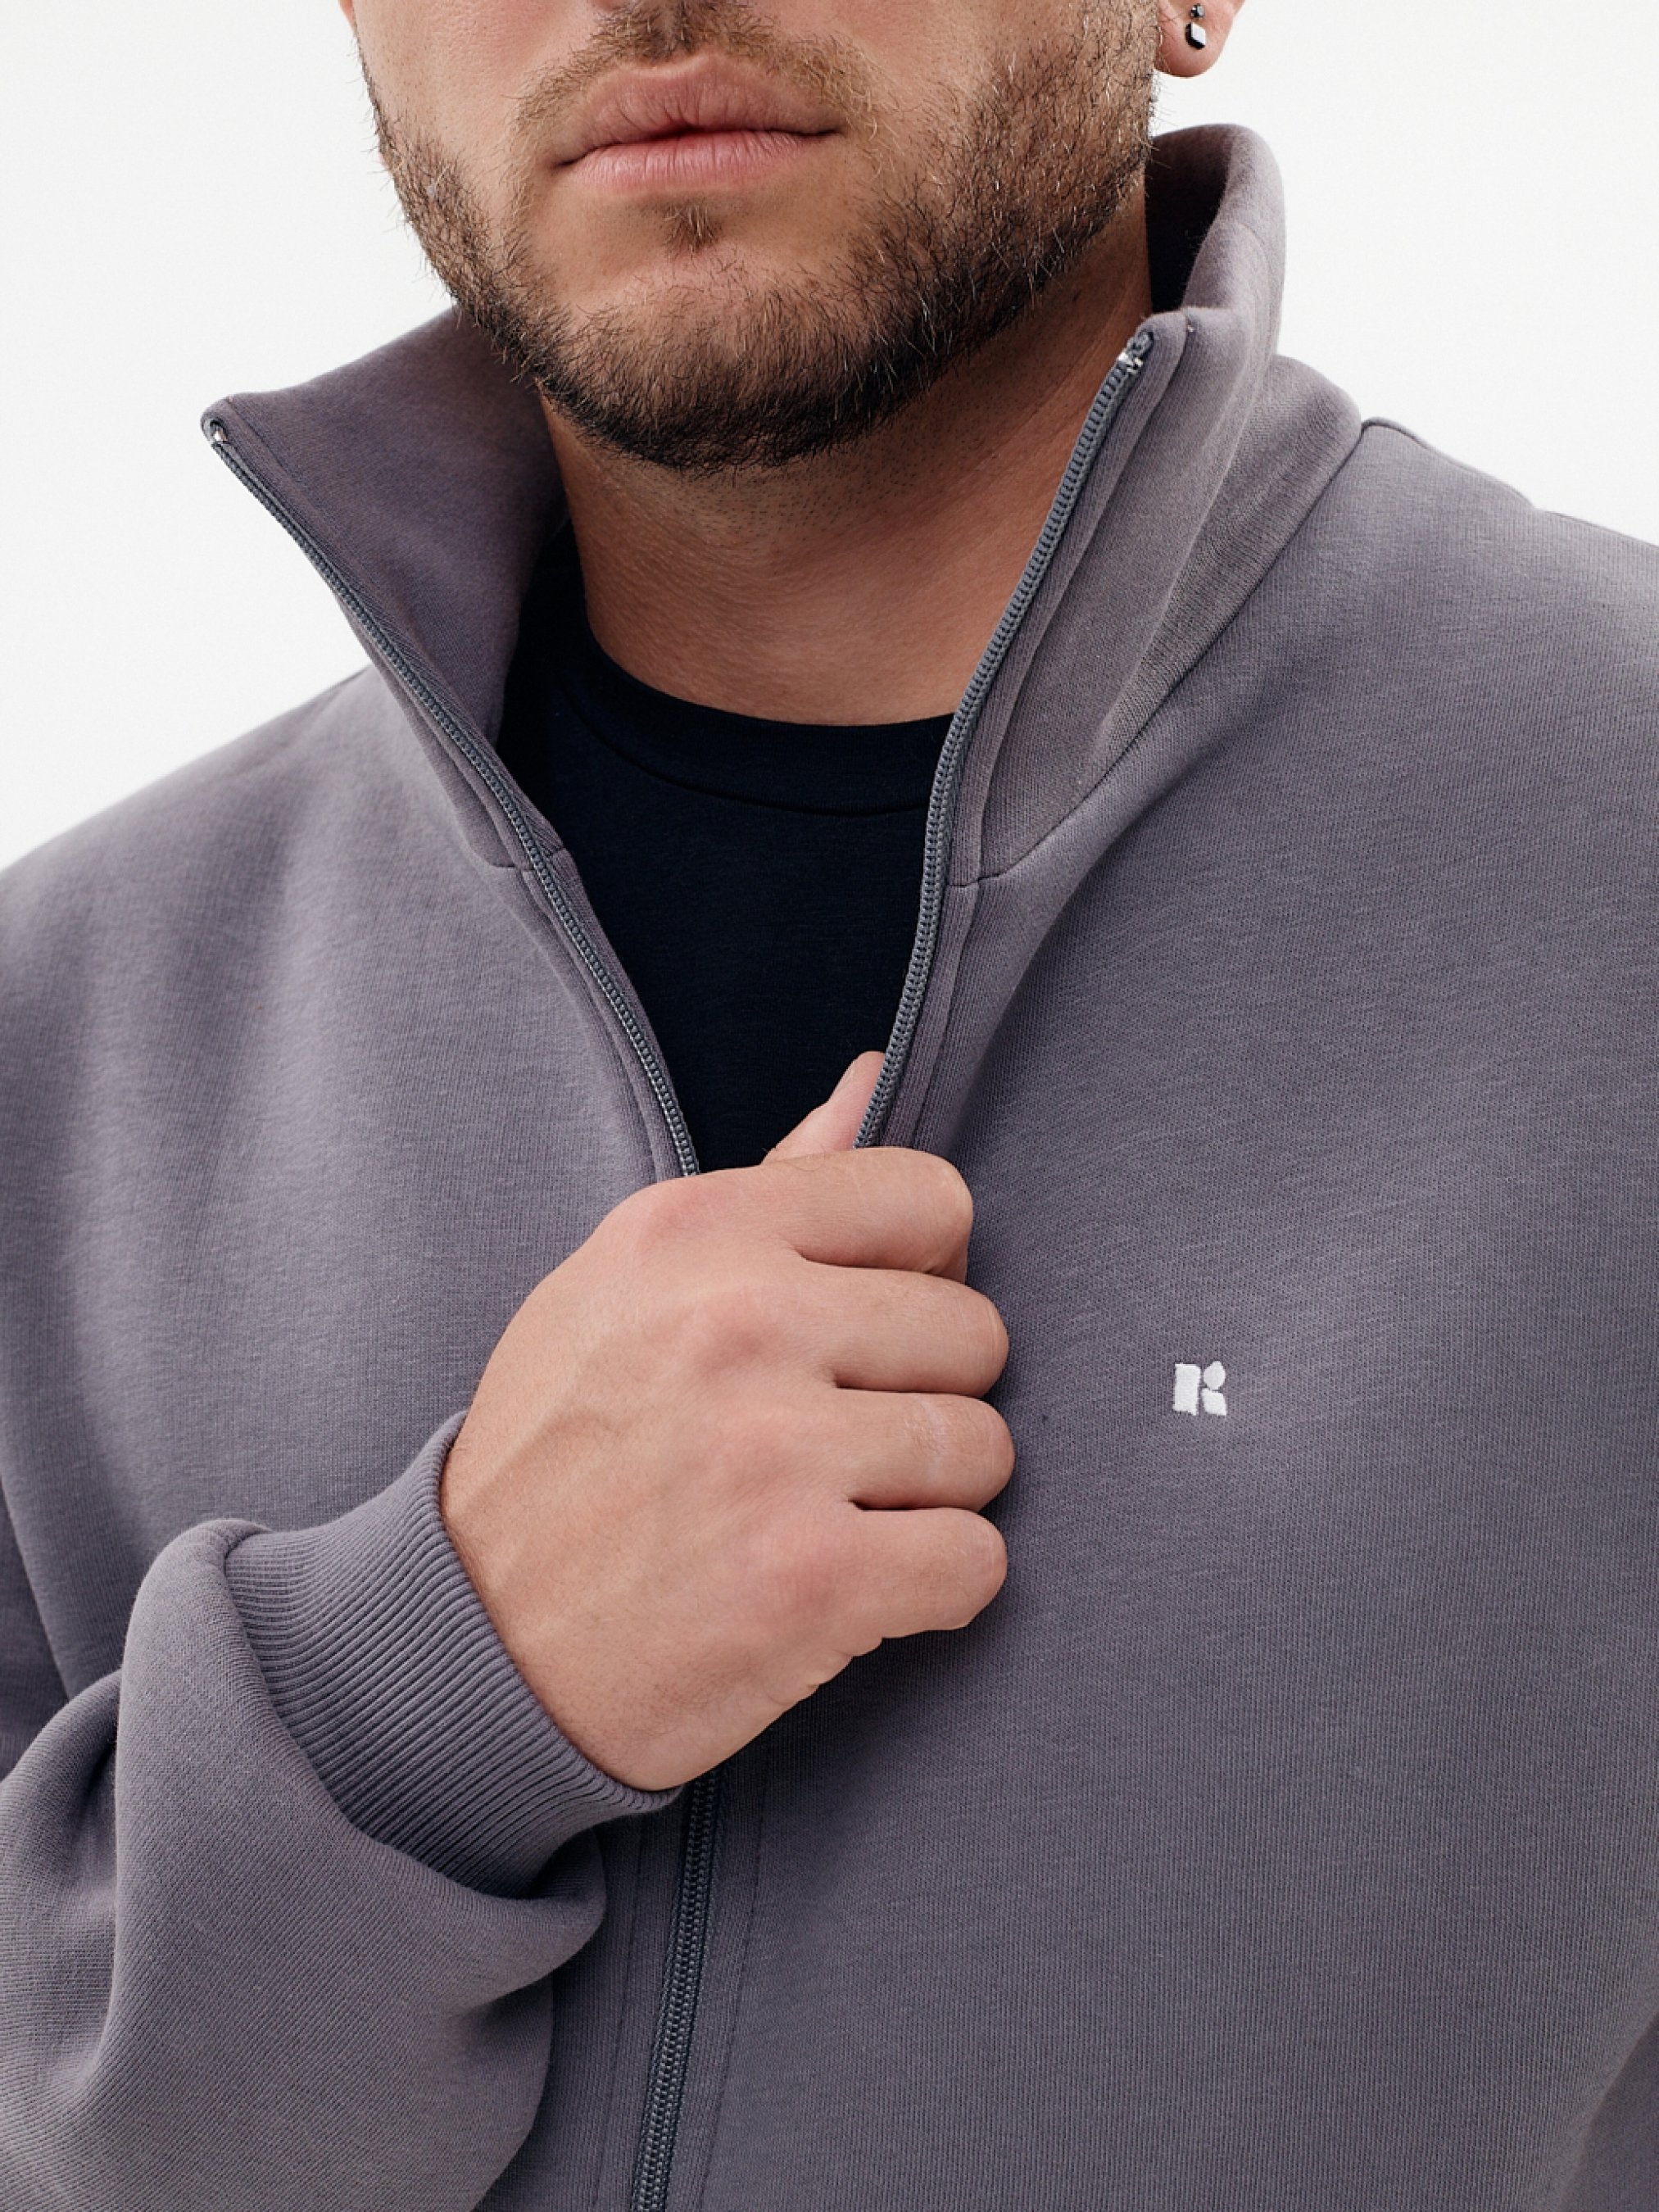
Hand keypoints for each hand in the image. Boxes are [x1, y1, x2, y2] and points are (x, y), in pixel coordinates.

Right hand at [441, 1054, 1012, 1789]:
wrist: (467, 1646)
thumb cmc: (559, 1456)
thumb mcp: (626, 1287)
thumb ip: (772, 1188)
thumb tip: (869, 1076)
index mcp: (694, 1228)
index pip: (929, 1197)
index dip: (922, 1272)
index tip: (866, 1332)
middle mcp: (738, 1321)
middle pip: (973, 1330)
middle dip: (925, 1396)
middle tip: (834, 1445)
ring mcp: (776, 1450)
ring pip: (985, 1448)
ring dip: (930, 1499)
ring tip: (832, 1515)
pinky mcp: (811, 1578)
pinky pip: (978, 1561)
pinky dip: (935, 1589)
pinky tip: (854, 1590)